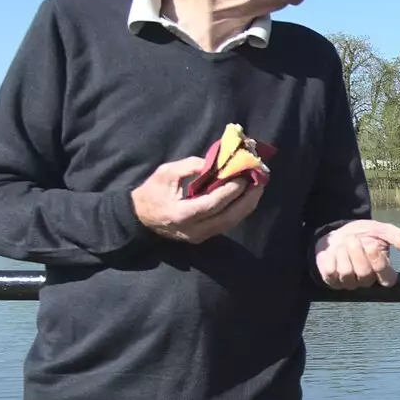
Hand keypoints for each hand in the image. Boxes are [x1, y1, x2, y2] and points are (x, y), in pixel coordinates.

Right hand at [131, 157, 263, 242]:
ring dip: (246, 205)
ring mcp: (200, 236)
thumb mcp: (165, 173)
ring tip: (257, 188)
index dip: (230, 191)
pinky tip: (246, 198)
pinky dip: (238, 210)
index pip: (212, 204)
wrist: (139, 219)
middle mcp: (193, 230)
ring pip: (230, 223)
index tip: (243, 177)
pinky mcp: (204, 236)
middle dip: (246, 200)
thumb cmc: (150, 193)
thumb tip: (217, 163)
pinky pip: (226, 224)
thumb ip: (191, 166)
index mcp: (181, 214)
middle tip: (260, 182)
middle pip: (227, 217)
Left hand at [314, 219, 399, 288]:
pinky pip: (330, 272)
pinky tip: (333, 251)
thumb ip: (396, 235)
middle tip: (353, 238)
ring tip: (343, 243)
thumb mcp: (382, 230)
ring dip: (343, 252)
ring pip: (346, 273)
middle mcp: (367, 282)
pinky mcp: (332, 281)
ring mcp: (349, 283)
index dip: (379, 262)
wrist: (340, 233)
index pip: (388, 279)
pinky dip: (331, 257)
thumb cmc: (365, 234)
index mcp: (384, 272)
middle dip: (357, 252)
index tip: (373, 243)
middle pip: (364, 274)